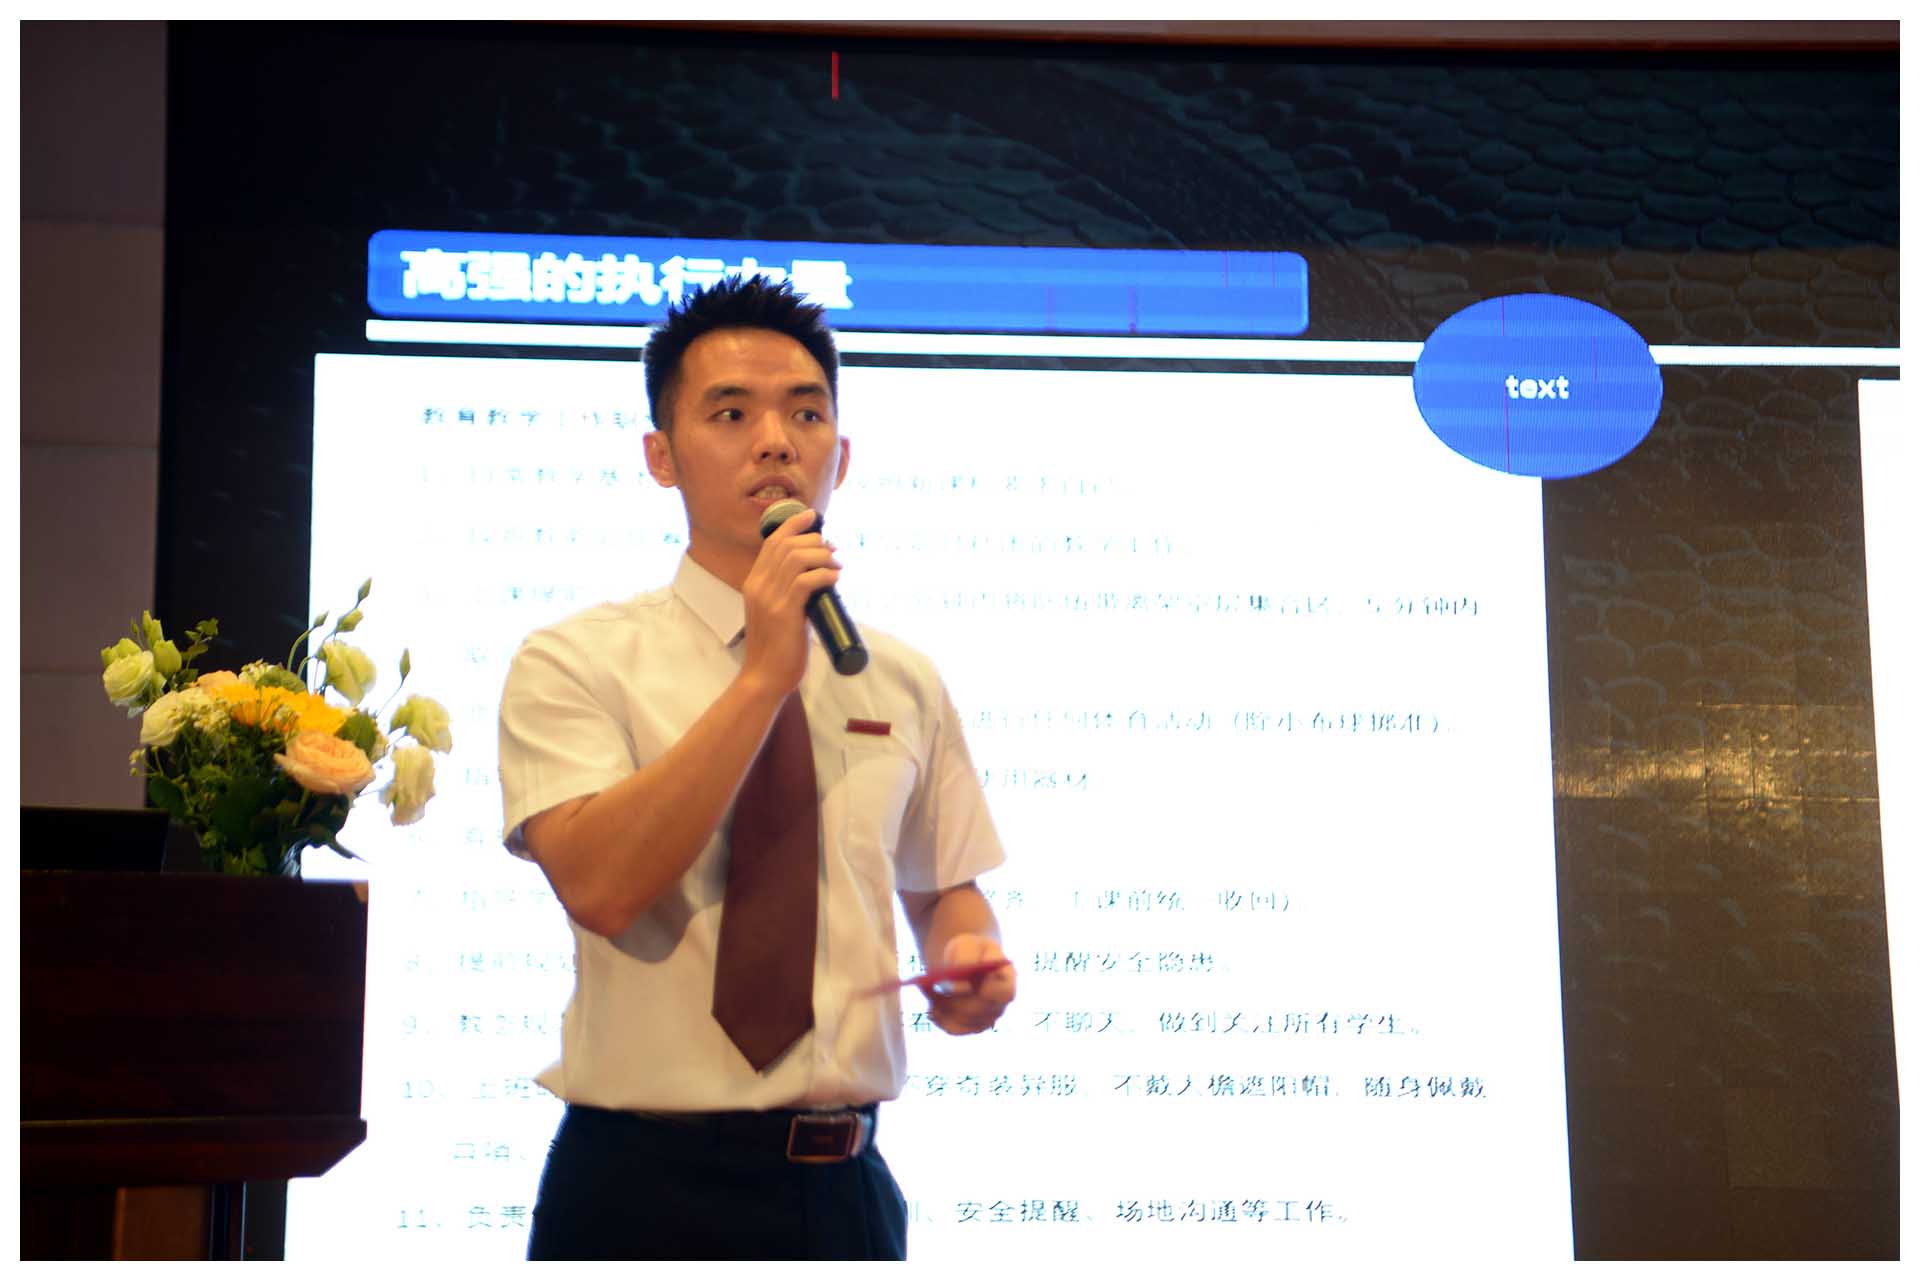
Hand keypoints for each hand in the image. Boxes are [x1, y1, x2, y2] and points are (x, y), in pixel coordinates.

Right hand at [739, 507, 839, 695]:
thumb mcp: (777, 612)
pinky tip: (835, 578)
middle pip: (786, 544)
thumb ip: (789, 593)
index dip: (793, 525)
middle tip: (833, 550)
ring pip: (797, 558)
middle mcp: (758, 586)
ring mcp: (770, 598)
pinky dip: (824, 574)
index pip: (772, 542)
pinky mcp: (784, 612)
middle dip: (814, 540)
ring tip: (836, 564)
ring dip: (822, 555)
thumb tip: (818, 578)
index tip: (812, 517)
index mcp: (754, 583)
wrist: (764, 677)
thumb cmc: (776, 648)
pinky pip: (806, 581)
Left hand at [926, 934, 1015, 1035]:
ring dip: (941, 1005)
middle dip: (954, 1000)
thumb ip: (966, 960)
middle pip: (979, 1011)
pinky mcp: (969, 1027)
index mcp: (1006, 980)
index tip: (970, 986)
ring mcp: (986, 1019)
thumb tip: (958, 988)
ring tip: (925, 987)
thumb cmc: (969, 950)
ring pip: (963, 1021)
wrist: (965, 961)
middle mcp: (999, 1004)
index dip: (990, 993)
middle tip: (930, 985)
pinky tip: (930, 1004)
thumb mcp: (967, 946)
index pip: (1005, 992)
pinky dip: (938, 1017)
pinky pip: (953, 1028)